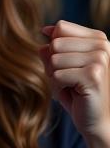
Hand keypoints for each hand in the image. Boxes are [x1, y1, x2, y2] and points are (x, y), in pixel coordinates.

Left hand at [41, 21, 109, 147]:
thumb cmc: (76, 92)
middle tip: (69, 79)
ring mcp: (100, 59)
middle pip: (55, 43)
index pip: (60, 28)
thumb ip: (52, 49)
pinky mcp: (94, 75)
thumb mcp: (60, 67)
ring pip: (54, 60)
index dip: (53, 47)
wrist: (95, 119)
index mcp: (97, 38)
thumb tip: (45, 31)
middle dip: (53, 64)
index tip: (67, 64)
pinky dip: (59, 87)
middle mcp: (103, 45)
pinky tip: (75, 93)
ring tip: (72, 86)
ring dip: (56, 77)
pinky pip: (57, 75)